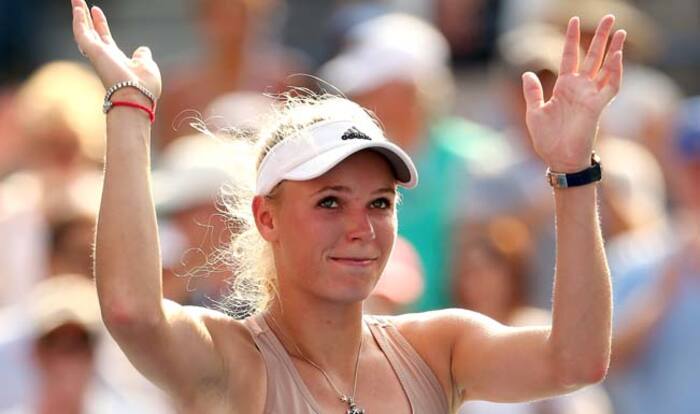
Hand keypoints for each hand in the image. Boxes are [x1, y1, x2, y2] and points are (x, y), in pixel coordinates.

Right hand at [71, 0, 160, 100]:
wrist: (137, 96)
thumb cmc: (144, 86)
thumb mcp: (147, 66)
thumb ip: (142, 57)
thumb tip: (143, 50)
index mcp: (117, 60)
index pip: (105, 39)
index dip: (101, 25)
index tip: (97, 12)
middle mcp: (104, 57)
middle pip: (92, 33)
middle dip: (86, 18)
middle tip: (79, 2)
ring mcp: (98, 55)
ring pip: (84, 31)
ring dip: (79, 15)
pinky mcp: (93, 52)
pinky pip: (82, 34)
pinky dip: (79, 21)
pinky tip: (78, 8)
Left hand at [522, 15, 625, 172]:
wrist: (558, 159)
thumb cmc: (547, 139)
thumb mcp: (534, 112)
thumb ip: (533, 92)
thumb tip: (527, 73)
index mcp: (564, 87)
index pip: (570, 56)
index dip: (571, 39)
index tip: (573, 20)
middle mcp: (579, 88)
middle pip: (592, 56)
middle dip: (600, 37)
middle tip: (610, 16)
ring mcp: (590, 96)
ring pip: (605, 67)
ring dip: (613, 49)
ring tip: (619, 31)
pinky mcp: (597, 107)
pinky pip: (610, 86)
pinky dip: (615, 71)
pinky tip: (617, 56)